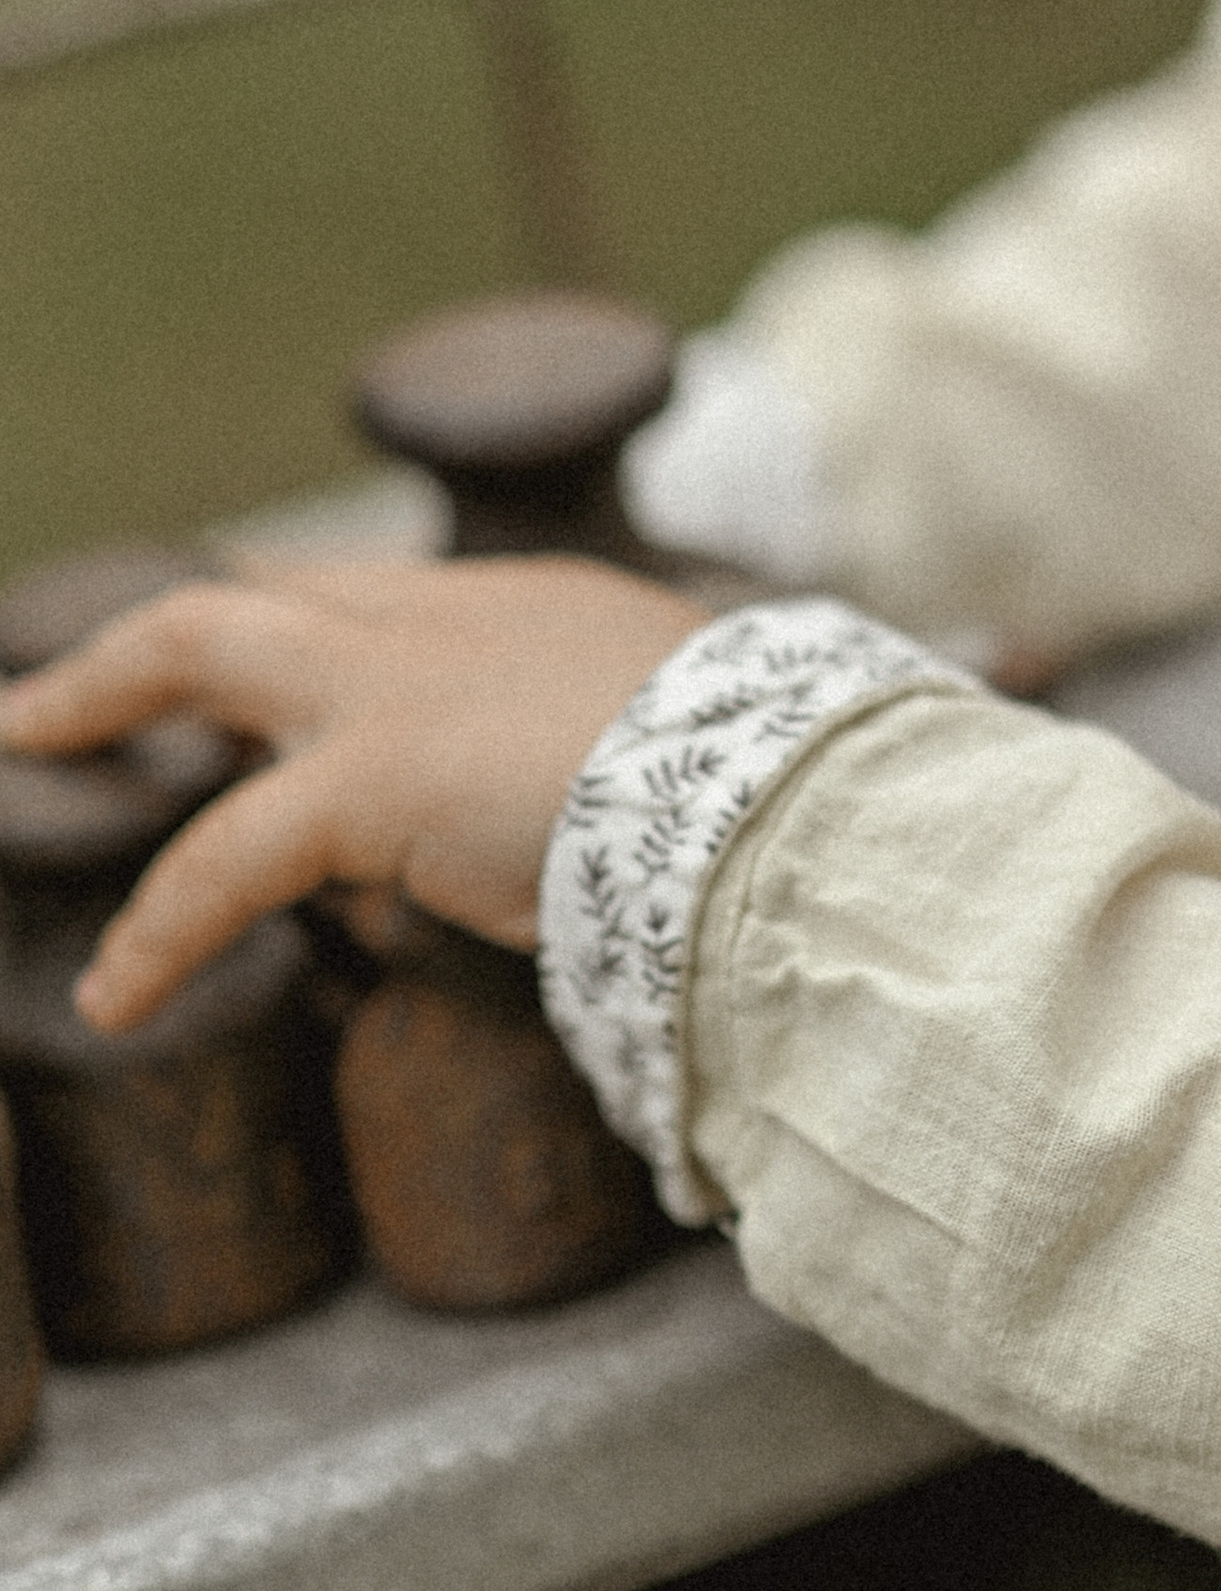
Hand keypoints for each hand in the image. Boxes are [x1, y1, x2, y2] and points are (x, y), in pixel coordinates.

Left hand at [0, 557, 708, 1033]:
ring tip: (24, 745)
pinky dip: (159, 927)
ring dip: (92, 702)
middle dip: (146, 642)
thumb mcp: (683, 746)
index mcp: (520, 612)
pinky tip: (117, 993)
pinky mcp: (368, 779)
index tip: (250, 658)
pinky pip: (220, 857)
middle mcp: (442, 622)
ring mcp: (394, 687)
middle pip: (253, 597)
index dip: (293, 628)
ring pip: (197, 649)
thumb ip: (618, 767)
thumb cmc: (768, 784)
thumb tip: (609, 853)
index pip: (366, 601)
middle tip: (57, 697)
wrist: (776, 790)